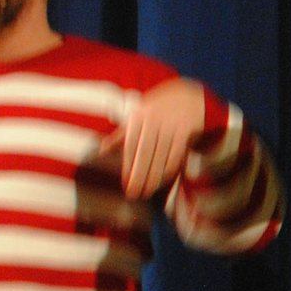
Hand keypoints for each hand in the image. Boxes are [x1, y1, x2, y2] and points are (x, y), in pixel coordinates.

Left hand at [101, 77, 208, 198]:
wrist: (189, 97)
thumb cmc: (158, 110)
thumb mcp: (138, 116)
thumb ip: (121, 134)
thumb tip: (102, 150)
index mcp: (138, 117)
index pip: (131, 146)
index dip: (128, 166)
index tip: (126, 183)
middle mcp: (153, 120)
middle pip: (145, 154)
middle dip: (140, 176)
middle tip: (135, 194)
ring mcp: (170, 124)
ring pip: (160, 156)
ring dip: (154, 176)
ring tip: (148, 191)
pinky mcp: (186, 129)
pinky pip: (177, 153)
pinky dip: (171, 168)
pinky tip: (164, 179)